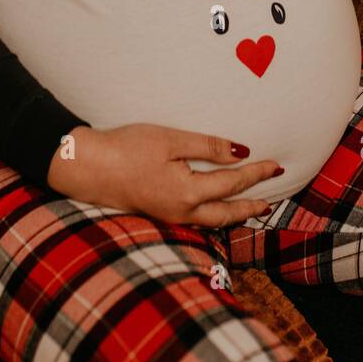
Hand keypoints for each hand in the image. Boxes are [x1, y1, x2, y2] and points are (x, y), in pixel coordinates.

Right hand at [46, 124, 281, 226]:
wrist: (87, 168)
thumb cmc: (127, 149)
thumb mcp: (170, 140)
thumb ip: (207, 147)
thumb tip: (240, 152)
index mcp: (188, 193)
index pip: (232, 183)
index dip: (256, 174)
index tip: (275, 165)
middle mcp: (182, 212)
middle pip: (227, 213)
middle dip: (250, 206)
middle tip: (271, 201)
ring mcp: (170, 217)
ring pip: (212, 222)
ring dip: (234, 215)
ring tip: (251, 209)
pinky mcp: (159, 214)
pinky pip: (196, 220)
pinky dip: (214, 216)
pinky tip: (215, 210)